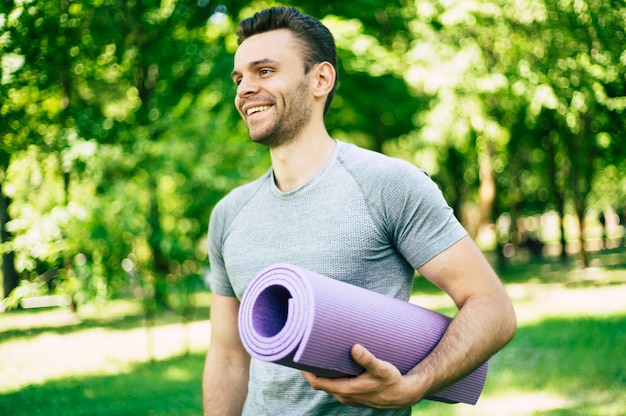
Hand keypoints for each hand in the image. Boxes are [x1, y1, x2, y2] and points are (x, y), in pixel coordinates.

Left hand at [301, 344, 419, 408]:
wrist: (403, 395)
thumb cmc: (391, 381)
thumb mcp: (381, 369)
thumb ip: (367, 359)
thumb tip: (355, 348)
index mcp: (346, 389)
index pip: (317, 382)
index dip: (306, 371)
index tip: (299, 357)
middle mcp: (344, 395)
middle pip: (319, 382)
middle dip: (311, 368)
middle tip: (305, 350)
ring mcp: (348, 395)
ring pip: (327, 383)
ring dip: (321, 372)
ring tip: (316, 354)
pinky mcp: (353, 393)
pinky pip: (335, 384)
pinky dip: (330, 375)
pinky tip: (332, 364)